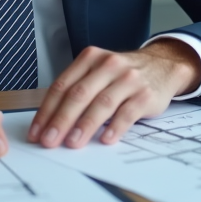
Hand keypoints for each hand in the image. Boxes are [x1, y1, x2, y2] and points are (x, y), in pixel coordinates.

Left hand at [27, 40, 200, 149]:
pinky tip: (105, 140)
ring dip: (85, 125)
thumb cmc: (122, 75)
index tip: (37, 132)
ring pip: (102, 103)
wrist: (163, 66)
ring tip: (73, 143)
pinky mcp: (145, 94)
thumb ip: (77, 90)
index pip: (62, 86)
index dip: (47, 111)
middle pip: (79, 94)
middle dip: (61, 120)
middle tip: (49, 141)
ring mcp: (128, 79)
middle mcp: (108, 65)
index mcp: (90, 59)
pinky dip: (115, 127)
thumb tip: (49, 123)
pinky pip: (127, 112)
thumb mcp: (98, 72)